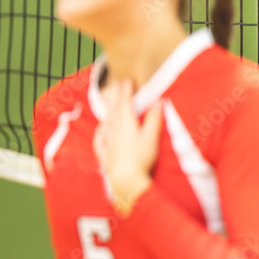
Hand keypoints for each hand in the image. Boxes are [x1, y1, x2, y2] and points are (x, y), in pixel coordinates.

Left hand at [93, 79, 161, 212]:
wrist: (125, 179)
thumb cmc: (140, 158)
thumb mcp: (151, 137)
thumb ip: (154, 120)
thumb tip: (158, 102)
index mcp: (126, 124)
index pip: (125, 104)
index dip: (125, 91)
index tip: (126, 80)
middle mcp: (114, 131)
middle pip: (113, 110)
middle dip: (115, 96)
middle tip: (115, 84)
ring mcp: (108, 143)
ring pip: (106, 122)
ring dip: (107, 110)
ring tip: (107, 101)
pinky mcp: (105, 155)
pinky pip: (100, 139)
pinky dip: (100, 131)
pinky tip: (101, 129)